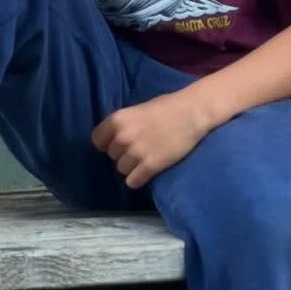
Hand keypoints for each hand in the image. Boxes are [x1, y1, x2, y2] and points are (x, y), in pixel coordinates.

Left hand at [92, 89, 213, 189]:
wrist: (192, 112)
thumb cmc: (167, 107)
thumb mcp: (138, 110)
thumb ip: (124, 124)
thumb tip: (113, 139)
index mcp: (117, 120)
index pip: (97, 141)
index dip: (108, 143)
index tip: (119, 143)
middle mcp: (122, 137)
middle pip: (112, 156)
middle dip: (123, 154)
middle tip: (140, 148)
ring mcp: (136, 152)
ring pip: (121, 170)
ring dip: (132, 167)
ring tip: (146, 158)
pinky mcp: (151, 166)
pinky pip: (133, 182)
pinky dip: (139, 179)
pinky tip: (147, 171)